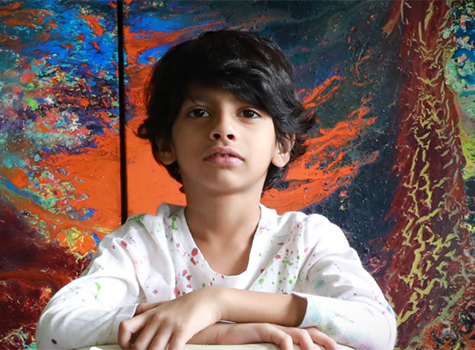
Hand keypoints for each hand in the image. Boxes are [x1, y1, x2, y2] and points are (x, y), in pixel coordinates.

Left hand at [118, 288, 220, 349]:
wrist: (208, 300)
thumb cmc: (187, 304)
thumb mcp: (165, 304)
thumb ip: (149, 309)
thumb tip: (136, 311)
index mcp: (150, 313)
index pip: (125, 327)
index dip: (123, 341)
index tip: (129, 348)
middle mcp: (157, 318)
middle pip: (138, 345)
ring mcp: (169, 324)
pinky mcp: (182, 330)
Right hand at [191, 323, 337, 349]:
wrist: (219, 333)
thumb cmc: (241, 344)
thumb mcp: (262, 349)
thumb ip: (275, 349)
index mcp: (282, 332)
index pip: (307, 333)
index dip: (322, 339)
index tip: (335, 348)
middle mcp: (279, 328)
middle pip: (307, 330)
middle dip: (324, 339)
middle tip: (336, 349)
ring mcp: (270, 327)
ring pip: (296, 332)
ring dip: (308, 342)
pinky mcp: (259, 329)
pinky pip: (277, 334)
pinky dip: (286, 342)